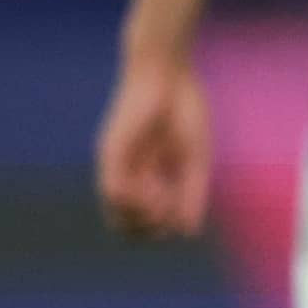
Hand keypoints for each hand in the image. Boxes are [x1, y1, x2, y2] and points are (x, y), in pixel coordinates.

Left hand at [97, 41, 211, 240]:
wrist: (169, 74)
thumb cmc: (185, 110)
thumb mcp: (196, 160)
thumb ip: (192, 195)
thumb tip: (188, 234)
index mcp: (151, 176)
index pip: (145, 221)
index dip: (163, 228)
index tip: (183, 211)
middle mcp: (130, 175)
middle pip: (127, 226)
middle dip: (151, 229)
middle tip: (171, 207)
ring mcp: (118, 165)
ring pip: (116, 215)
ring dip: (144, 217)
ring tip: (162, 195)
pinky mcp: (111, 152)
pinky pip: (113, 191)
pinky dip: (134, 201)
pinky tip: (153, 187)